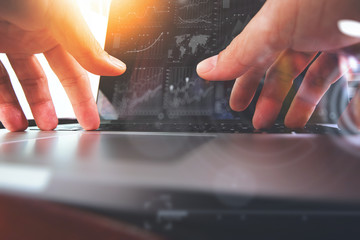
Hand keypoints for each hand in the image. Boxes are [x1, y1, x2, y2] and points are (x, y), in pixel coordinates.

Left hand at [0, 0, 125, 131]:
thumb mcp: (56, 14)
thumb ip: (85, 45)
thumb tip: (116, 69)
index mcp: (55, 28)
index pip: (74, 71)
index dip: (83, 98)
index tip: (90, 123)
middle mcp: (29, 35)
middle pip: (41, 81)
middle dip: (47, 107)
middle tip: (51, 129)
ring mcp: (3, 40)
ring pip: (11, 82)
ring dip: (17, 107)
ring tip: (20, 127)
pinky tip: (4, 115)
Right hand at [197, 0, 359, 129]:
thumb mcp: (275, 24)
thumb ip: (242, 51)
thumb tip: (207, 69)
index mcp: (279, 26)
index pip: (254, 59)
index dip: (243, 83)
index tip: (237, 104)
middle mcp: (305, 33)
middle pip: (282, 71)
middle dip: (269, 98)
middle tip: (261, 121)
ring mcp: (334, 41)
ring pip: (313, 77)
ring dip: (300, 103)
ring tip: (292, 123)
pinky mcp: (357, 49)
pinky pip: (344, 79)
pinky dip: (336, 97)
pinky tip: (332, 111)